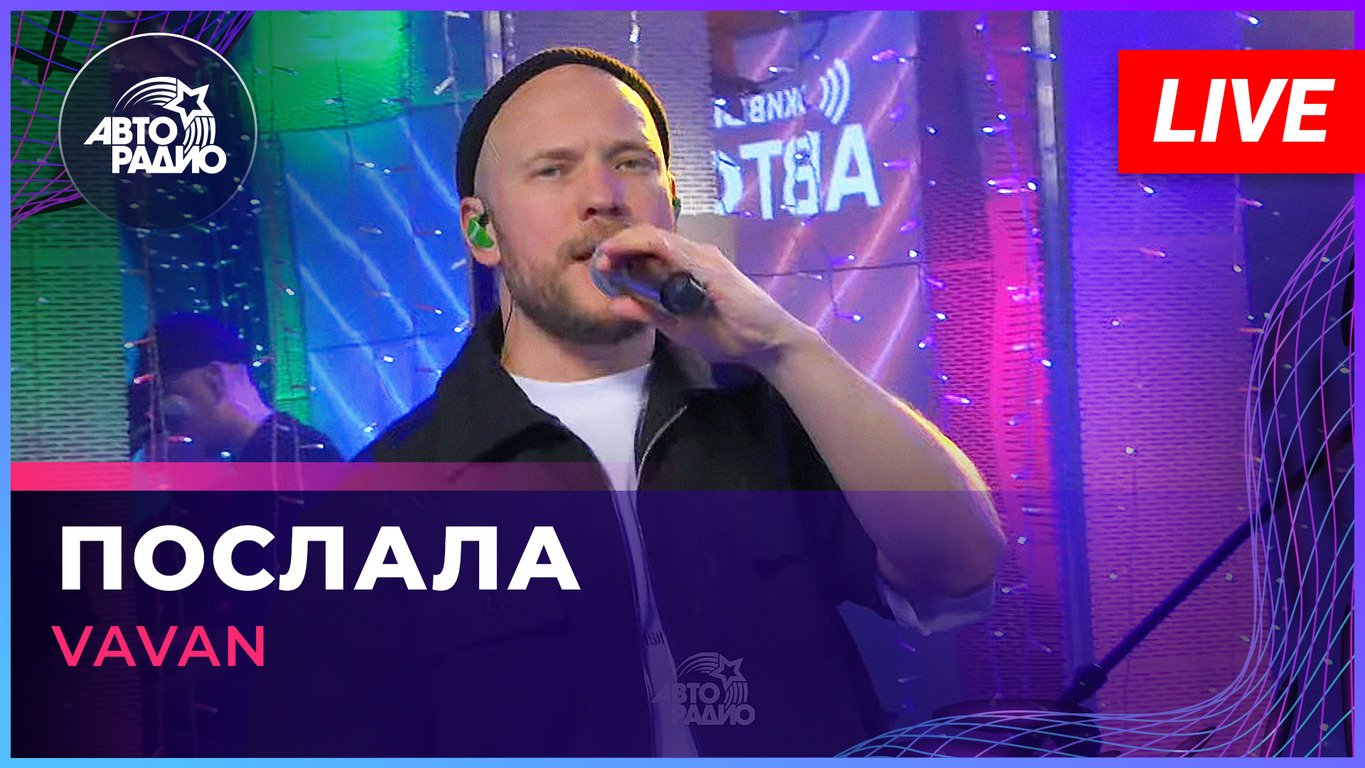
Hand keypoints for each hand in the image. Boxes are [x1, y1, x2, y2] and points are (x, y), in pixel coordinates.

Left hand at [595, 224, 814, 369]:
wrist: (768, 342)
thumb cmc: (730, 334)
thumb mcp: (680, 327)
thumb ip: (650, 313)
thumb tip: (616, 304)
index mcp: (689, 267)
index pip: (650, 248)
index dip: (621, 252)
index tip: (601, 267)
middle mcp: (696, 254)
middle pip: (649, 237)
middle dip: (618, 244)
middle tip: (597, 260)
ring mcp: (704, 257)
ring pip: (656, 237)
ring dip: (625, 244)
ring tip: (604, 257)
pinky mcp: (710, 266)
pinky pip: (671, 249)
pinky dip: (644, 249)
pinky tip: (627, 257)